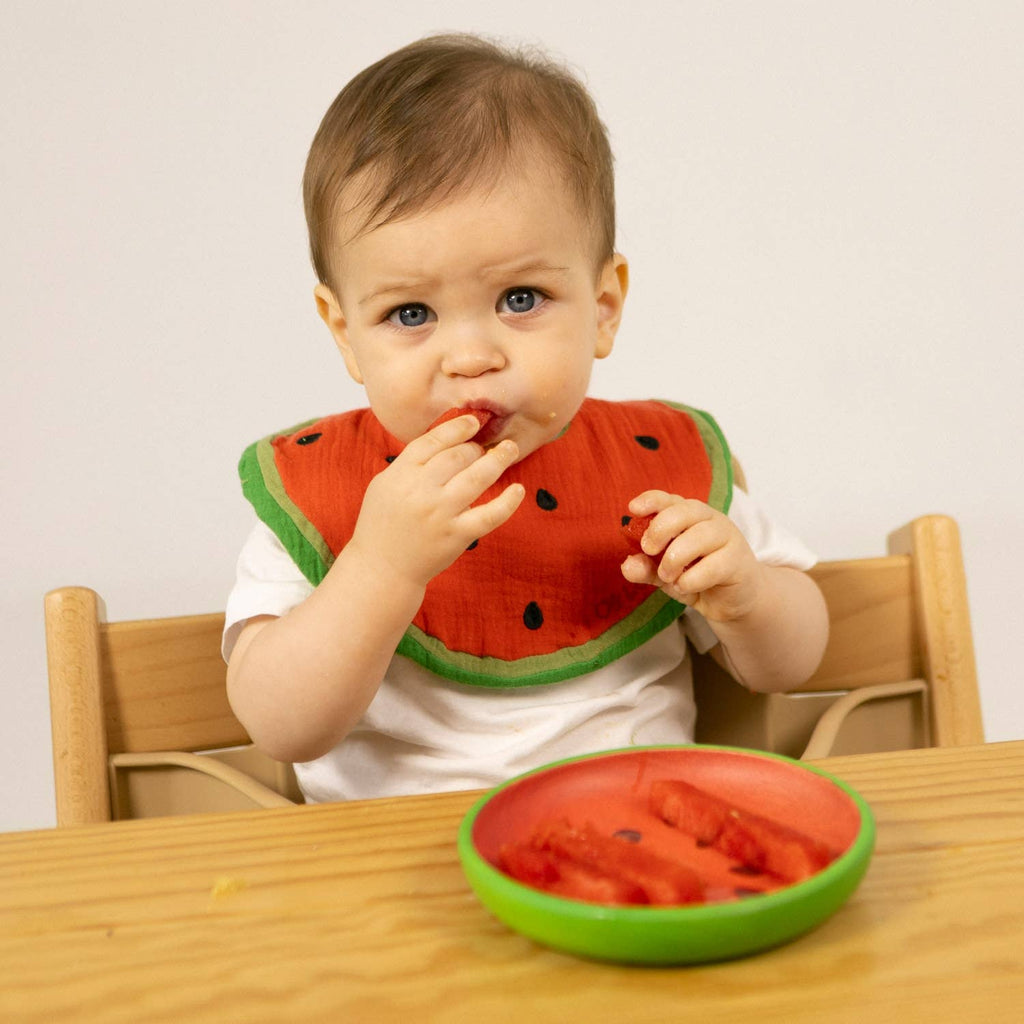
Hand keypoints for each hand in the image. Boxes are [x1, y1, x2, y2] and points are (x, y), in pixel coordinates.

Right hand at [348, 414, 524, 587]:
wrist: (382, 568)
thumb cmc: (383, 523)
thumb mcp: (384, 484)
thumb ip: (410, 462)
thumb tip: (446, 438)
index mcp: (401, 473)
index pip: (434, 440)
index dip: (458, 427)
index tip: (474, 422)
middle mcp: (422, 490)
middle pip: (459, 456)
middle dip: (476, 447)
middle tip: (485, 448)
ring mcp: (441, 513)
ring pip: (478, 477)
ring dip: (498, 460)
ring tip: (509, 450)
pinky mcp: (457, 535)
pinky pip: (490, 515)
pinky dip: (508, 502)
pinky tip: (518, 490)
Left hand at [620, 490, 766, 623]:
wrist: (736, 601)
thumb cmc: (699, 578)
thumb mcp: (666, 574)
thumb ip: (647, 568)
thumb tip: (627, 565)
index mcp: (691, 516)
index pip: (670, 499)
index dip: (652, 501)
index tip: (633, 509)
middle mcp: (710, 520)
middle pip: (685, 511)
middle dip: (660, 529)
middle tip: (649, 550)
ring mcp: (727, 538)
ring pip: (699, 537)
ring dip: (674, 559)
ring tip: (667, 576)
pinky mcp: (738, 561)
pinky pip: (713, 566)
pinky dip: (691, 579)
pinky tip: (685, 586)